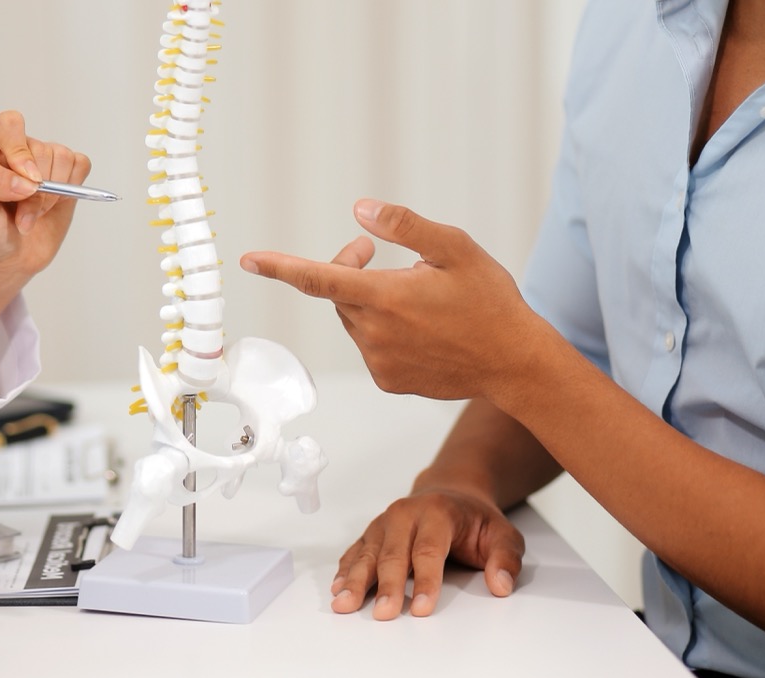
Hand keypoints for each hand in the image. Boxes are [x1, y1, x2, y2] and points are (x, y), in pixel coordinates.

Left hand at [0, 110, 91, 339]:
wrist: (6, 258)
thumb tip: (23, 180)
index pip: (9, 125)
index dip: (20, 150)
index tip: (25, 180)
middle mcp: (13, 148)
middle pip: (40, 148)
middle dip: (35, 190)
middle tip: (21, 213)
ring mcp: (41, 160)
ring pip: (61, 158)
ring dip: (49, 196)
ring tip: (31, 214)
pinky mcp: (64, 174)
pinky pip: (80, 165)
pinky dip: (70, 190)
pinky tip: (50, 206)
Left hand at [240, 199, 549, 403]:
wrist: (514, 363)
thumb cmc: (490, 301)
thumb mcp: (456, 248)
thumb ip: (406, 226)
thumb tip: (360, 211)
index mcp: (386, 297)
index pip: (319, 279)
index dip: (281, 267)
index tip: (250, 260)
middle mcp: (374, 333)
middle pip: (338, 294)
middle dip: (349, 270)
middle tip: (373, 252)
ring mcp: (379, 361)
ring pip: (354, 320)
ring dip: (370, 302)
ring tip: (417, 299)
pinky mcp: (387, 380)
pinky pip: (370, 346)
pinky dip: (383, 331)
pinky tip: (421, 329)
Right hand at [330, 488, 524, 618]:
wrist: (450, 492)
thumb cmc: (475, 519)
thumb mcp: (503, 533)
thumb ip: (505, 558)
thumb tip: (501, 586)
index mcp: (437, 513)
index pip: (429, 550)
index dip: (427, 581)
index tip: (423, 610)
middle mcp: (404, 515)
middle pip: (393, 554)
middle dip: (388, 586)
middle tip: (384, 615)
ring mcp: (384, 523)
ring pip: (368, 554)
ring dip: (355, 580)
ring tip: (343, 604)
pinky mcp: (372, 533)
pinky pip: (356, 552)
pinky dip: (346, 571)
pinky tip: (338, 589)